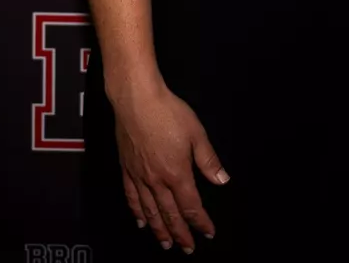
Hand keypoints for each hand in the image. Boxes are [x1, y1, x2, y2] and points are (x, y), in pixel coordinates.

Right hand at [112, 81, 229, 252]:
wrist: (136, 100)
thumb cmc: (167, 112)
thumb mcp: (197, 134)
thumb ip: (209, 161)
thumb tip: (222, 180)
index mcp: (177, 173)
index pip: (191, 206)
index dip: (200, 222)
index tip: (207, 232)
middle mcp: (157, 180)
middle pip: (170, 215)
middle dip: (180, 234)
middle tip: (187, 248)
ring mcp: (139, 176)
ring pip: (150, 211)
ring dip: (159, 230)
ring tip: (165, 243)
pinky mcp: (126, 169)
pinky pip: (131, 197)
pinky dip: (137, 212)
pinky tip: (140, 221)